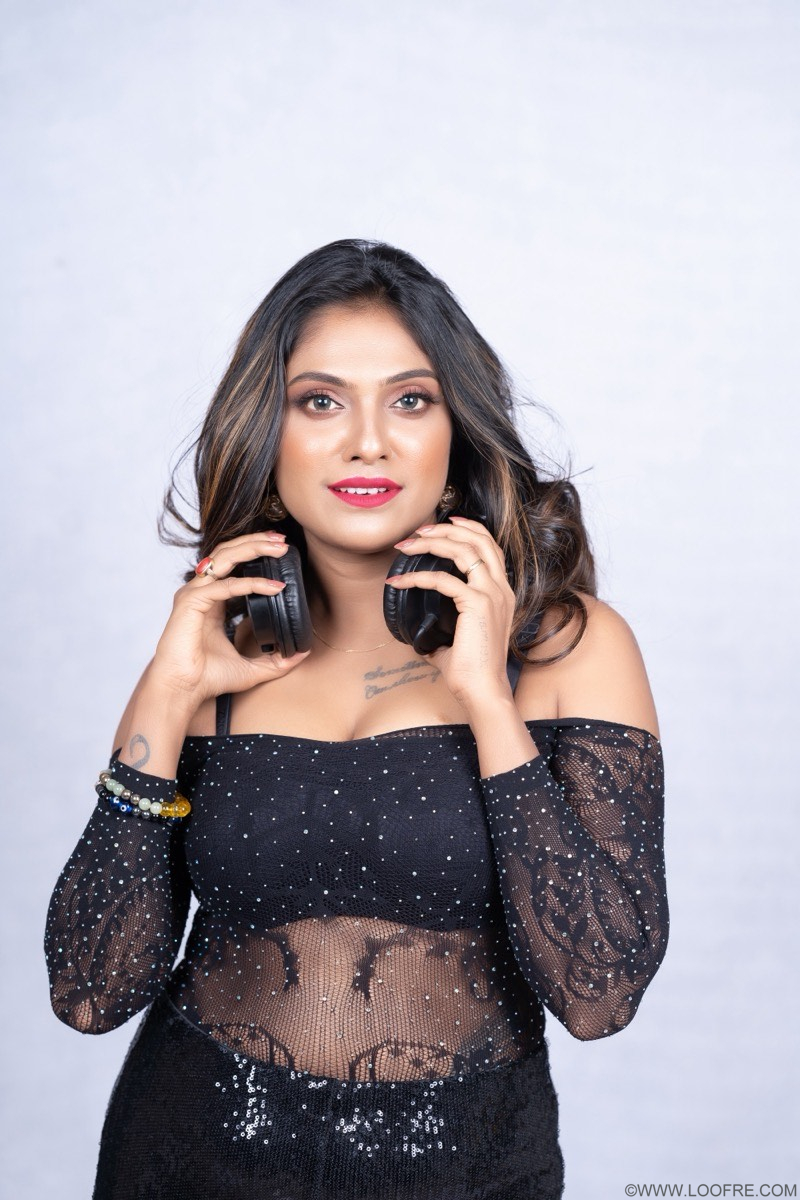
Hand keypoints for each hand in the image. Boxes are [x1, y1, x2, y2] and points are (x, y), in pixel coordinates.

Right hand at [149, 532, 310, 705]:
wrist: (183, 691)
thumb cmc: (207, 678)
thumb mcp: (251, 668)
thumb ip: (275, 661)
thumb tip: (301, 654)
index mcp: (211, 600)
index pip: (232, 563)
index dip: (254, 551)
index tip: (280, 548)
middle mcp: (200, 592)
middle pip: (228, 552)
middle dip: (257, 542)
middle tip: (283, 540)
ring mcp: (193, 594)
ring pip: (224, 559)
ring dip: (253, 549)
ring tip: (278, 548)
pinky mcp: (190, 603)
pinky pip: (224, 585)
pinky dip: (250, 584)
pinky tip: (272, 586)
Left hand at [387, 515, 515, 708]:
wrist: (483, 691)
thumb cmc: (471, 671)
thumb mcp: (457, 640)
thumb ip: (442, 628)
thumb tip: (418, 632)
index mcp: (501, 593)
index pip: (490, 546)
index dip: (469, 528)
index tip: (445, 522)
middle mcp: (501, 589)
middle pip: (480, 539)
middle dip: (447, 528)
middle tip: (418, 531)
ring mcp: (492, 595)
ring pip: (465, 549)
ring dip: (433, 542)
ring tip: (408, 545)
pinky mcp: (477, 605)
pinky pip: (443, 580)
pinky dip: (417, 577)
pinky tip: (399, 581)